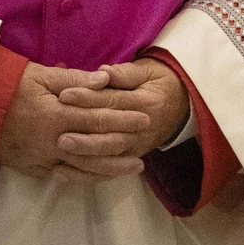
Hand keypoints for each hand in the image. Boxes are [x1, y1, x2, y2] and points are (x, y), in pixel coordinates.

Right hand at [0, 63, 148, 180]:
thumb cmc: (6, 87)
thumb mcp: (39, 75)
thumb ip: (74, 79)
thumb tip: (105, 80)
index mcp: (57, 114)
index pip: (99, 118)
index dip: (124, 118)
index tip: (145, 118)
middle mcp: (53, 141)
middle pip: (97, 146)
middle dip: (124, 145)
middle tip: (148, 145)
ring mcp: (43, 160)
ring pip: (85, 168)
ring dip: (111, 169)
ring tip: (134, 167)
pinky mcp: (34, 171)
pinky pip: (65, 178)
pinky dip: (87, 178)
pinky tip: (101, 176)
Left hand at [54, 57, 189, 182]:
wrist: (183, 104)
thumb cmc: (159, 82)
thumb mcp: (147, 71)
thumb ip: (125, 73)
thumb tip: (103, 72)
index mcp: (145, 103)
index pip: (113, 102)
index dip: (88, 98)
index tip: (64, 95)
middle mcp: (142, 129)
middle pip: (111, 135)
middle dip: (84, 136)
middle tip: (60, 136)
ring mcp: (138, 147)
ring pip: (110, 155)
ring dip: (85, 157)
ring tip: (61, 153)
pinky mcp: (132, 157)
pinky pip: (110, 169)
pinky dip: (88, 174)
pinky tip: (65, 173)